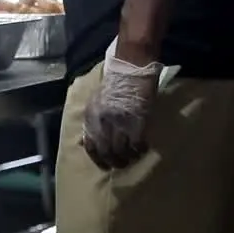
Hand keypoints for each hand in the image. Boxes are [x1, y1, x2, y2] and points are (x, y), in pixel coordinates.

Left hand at [80, 44, 163, 169]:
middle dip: (114, 162)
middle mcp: (102, 122)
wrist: (131, 67)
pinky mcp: (137, 121)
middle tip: (121, 164)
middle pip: (106, 151)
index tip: (105, 165)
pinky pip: (137, 144)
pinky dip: (140, 150)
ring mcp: (119, 122)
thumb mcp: (97, 101)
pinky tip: (143, 148)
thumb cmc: (116, 82)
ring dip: (128, 158)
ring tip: (133, 157)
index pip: (90, 145)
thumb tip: (95, 136)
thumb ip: (95, 118)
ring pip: (121, 151)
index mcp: (91, 117)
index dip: (98, 158)